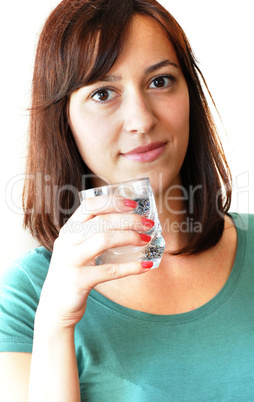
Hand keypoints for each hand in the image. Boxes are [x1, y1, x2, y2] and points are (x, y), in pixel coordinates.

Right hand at [35, 196, 153, 330]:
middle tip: (147, 223)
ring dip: (130, 237)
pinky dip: (131, 267)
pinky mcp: (79, 280)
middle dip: (129, 220)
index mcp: (68, 230)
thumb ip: (92, 234)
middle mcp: (67, 241)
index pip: (89, 205)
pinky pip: (110, 270)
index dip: (112, 202)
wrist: (55, 306)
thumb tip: (127, 221)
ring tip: (146, 240)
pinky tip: (145, 265)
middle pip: (101, 221)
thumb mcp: (75, 248)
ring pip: (104, 240)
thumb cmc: (72, 273)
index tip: (133, 204)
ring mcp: (71, 261)